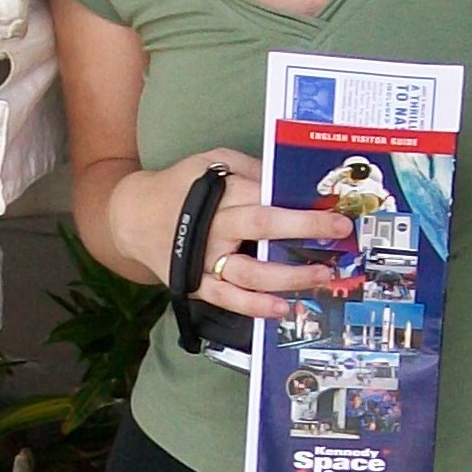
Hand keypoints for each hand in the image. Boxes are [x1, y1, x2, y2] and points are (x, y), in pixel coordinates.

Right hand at [101, 151, 354, 313]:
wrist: (132, 217)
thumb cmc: (180, 186)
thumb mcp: (211, 162)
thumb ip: (250, 170)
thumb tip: (289, 183)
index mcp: (218, 193)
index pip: (266, 196)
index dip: (300, 203)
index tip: (335, 209)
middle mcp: (212, 226)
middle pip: (262, 227)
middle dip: (304, 229)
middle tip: (338, 232)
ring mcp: (204, 259)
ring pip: (250, 272)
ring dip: (289, 276)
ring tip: (320, 276)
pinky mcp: (197, 284)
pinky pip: (229, 300)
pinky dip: (255, 307)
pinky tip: (281, 308)